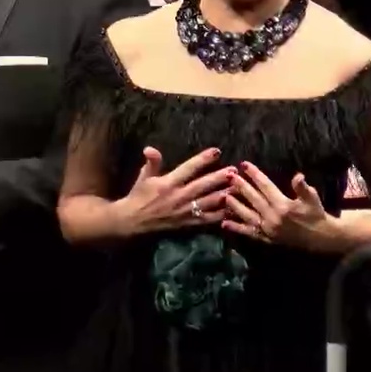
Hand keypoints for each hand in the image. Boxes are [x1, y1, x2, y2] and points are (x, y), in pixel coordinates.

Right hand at [113, 147, 231, 235]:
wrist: (133, 221)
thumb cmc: (139, 196)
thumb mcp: (144, 177)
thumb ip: (151, 162)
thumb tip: (149, 148)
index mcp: (168, 183)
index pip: (188, 168)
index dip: (203, 159)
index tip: (216, 151)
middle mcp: (178, 196)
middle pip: (203, 186)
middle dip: (219, 178)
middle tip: (234, 171)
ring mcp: (184, 211)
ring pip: (208, 202)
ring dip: (223, 195)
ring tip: (237, 188)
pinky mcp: (187, 223)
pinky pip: (206, 219)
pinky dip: (220, 215)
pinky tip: (231, 210)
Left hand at [222, 163, 341, 250]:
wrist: (319, 237)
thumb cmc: (315, 214)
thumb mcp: (312, 198)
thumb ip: (303, 188)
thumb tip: (298, 176)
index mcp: (283, 205)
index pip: (265, 186)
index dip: (254, 175)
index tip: (244, 164)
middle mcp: (273, 217)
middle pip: (253, 199)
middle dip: (240, 186)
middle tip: (228, 176)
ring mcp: (268, 229)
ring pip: (247, 215)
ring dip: (235, 206)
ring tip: (224, 195)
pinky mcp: (266, 238)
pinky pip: (249, 233)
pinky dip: (237, 228)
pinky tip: (224, 223)